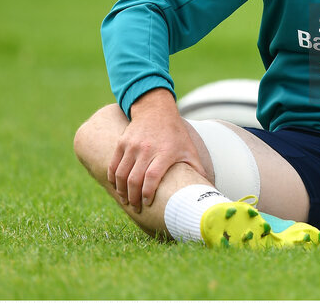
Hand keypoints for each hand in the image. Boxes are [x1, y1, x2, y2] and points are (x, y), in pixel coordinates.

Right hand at [107, 88, 204, 212]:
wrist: (156, 111)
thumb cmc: (175, 134)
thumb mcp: (189, 149)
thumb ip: (197, 169)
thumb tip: (207, 188)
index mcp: (165, 152)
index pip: (152, 177)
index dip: (147, 193)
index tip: (147, 204)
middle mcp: (147, 149)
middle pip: (134, 179)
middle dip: (133, 198)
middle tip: (136, 207)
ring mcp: (132, 145)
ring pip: (121, 174)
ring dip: (121, 191)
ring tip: (126, 200)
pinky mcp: (122, 143)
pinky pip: (113, 164)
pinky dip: (112, 178)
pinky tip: (117, 187)